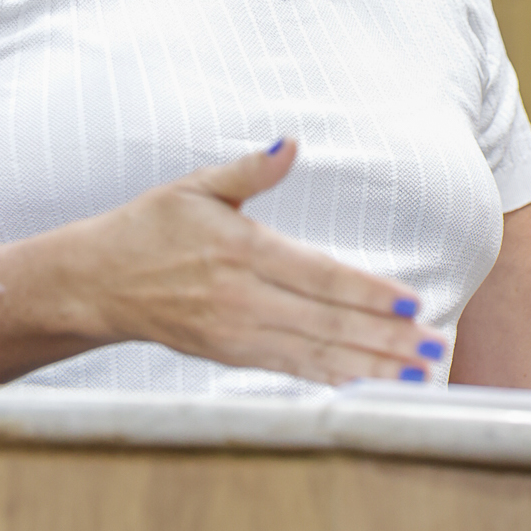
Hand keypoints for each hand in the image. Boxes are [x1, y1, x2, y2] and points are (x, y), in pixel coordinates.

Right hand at [66, 140, 442, 385]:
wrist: (94, 282)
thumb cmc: (148, 227)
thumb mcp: (194, 186)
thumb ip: (249, 170)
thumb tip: (290, 144)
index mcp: (240, 250)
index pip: (319, 275)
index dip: (368, 292)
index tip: (412, 302)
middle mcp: (240, 297)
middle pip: (326, 322)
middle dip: (385, 337)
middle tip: (435, 346)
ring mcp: (234, 333)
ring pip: (314, 353)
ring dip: (369, 366)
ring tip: (417, 372)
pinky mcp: (228, 356)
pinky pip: (289, 371)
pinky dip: (331, 380)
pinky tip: (367, 387)